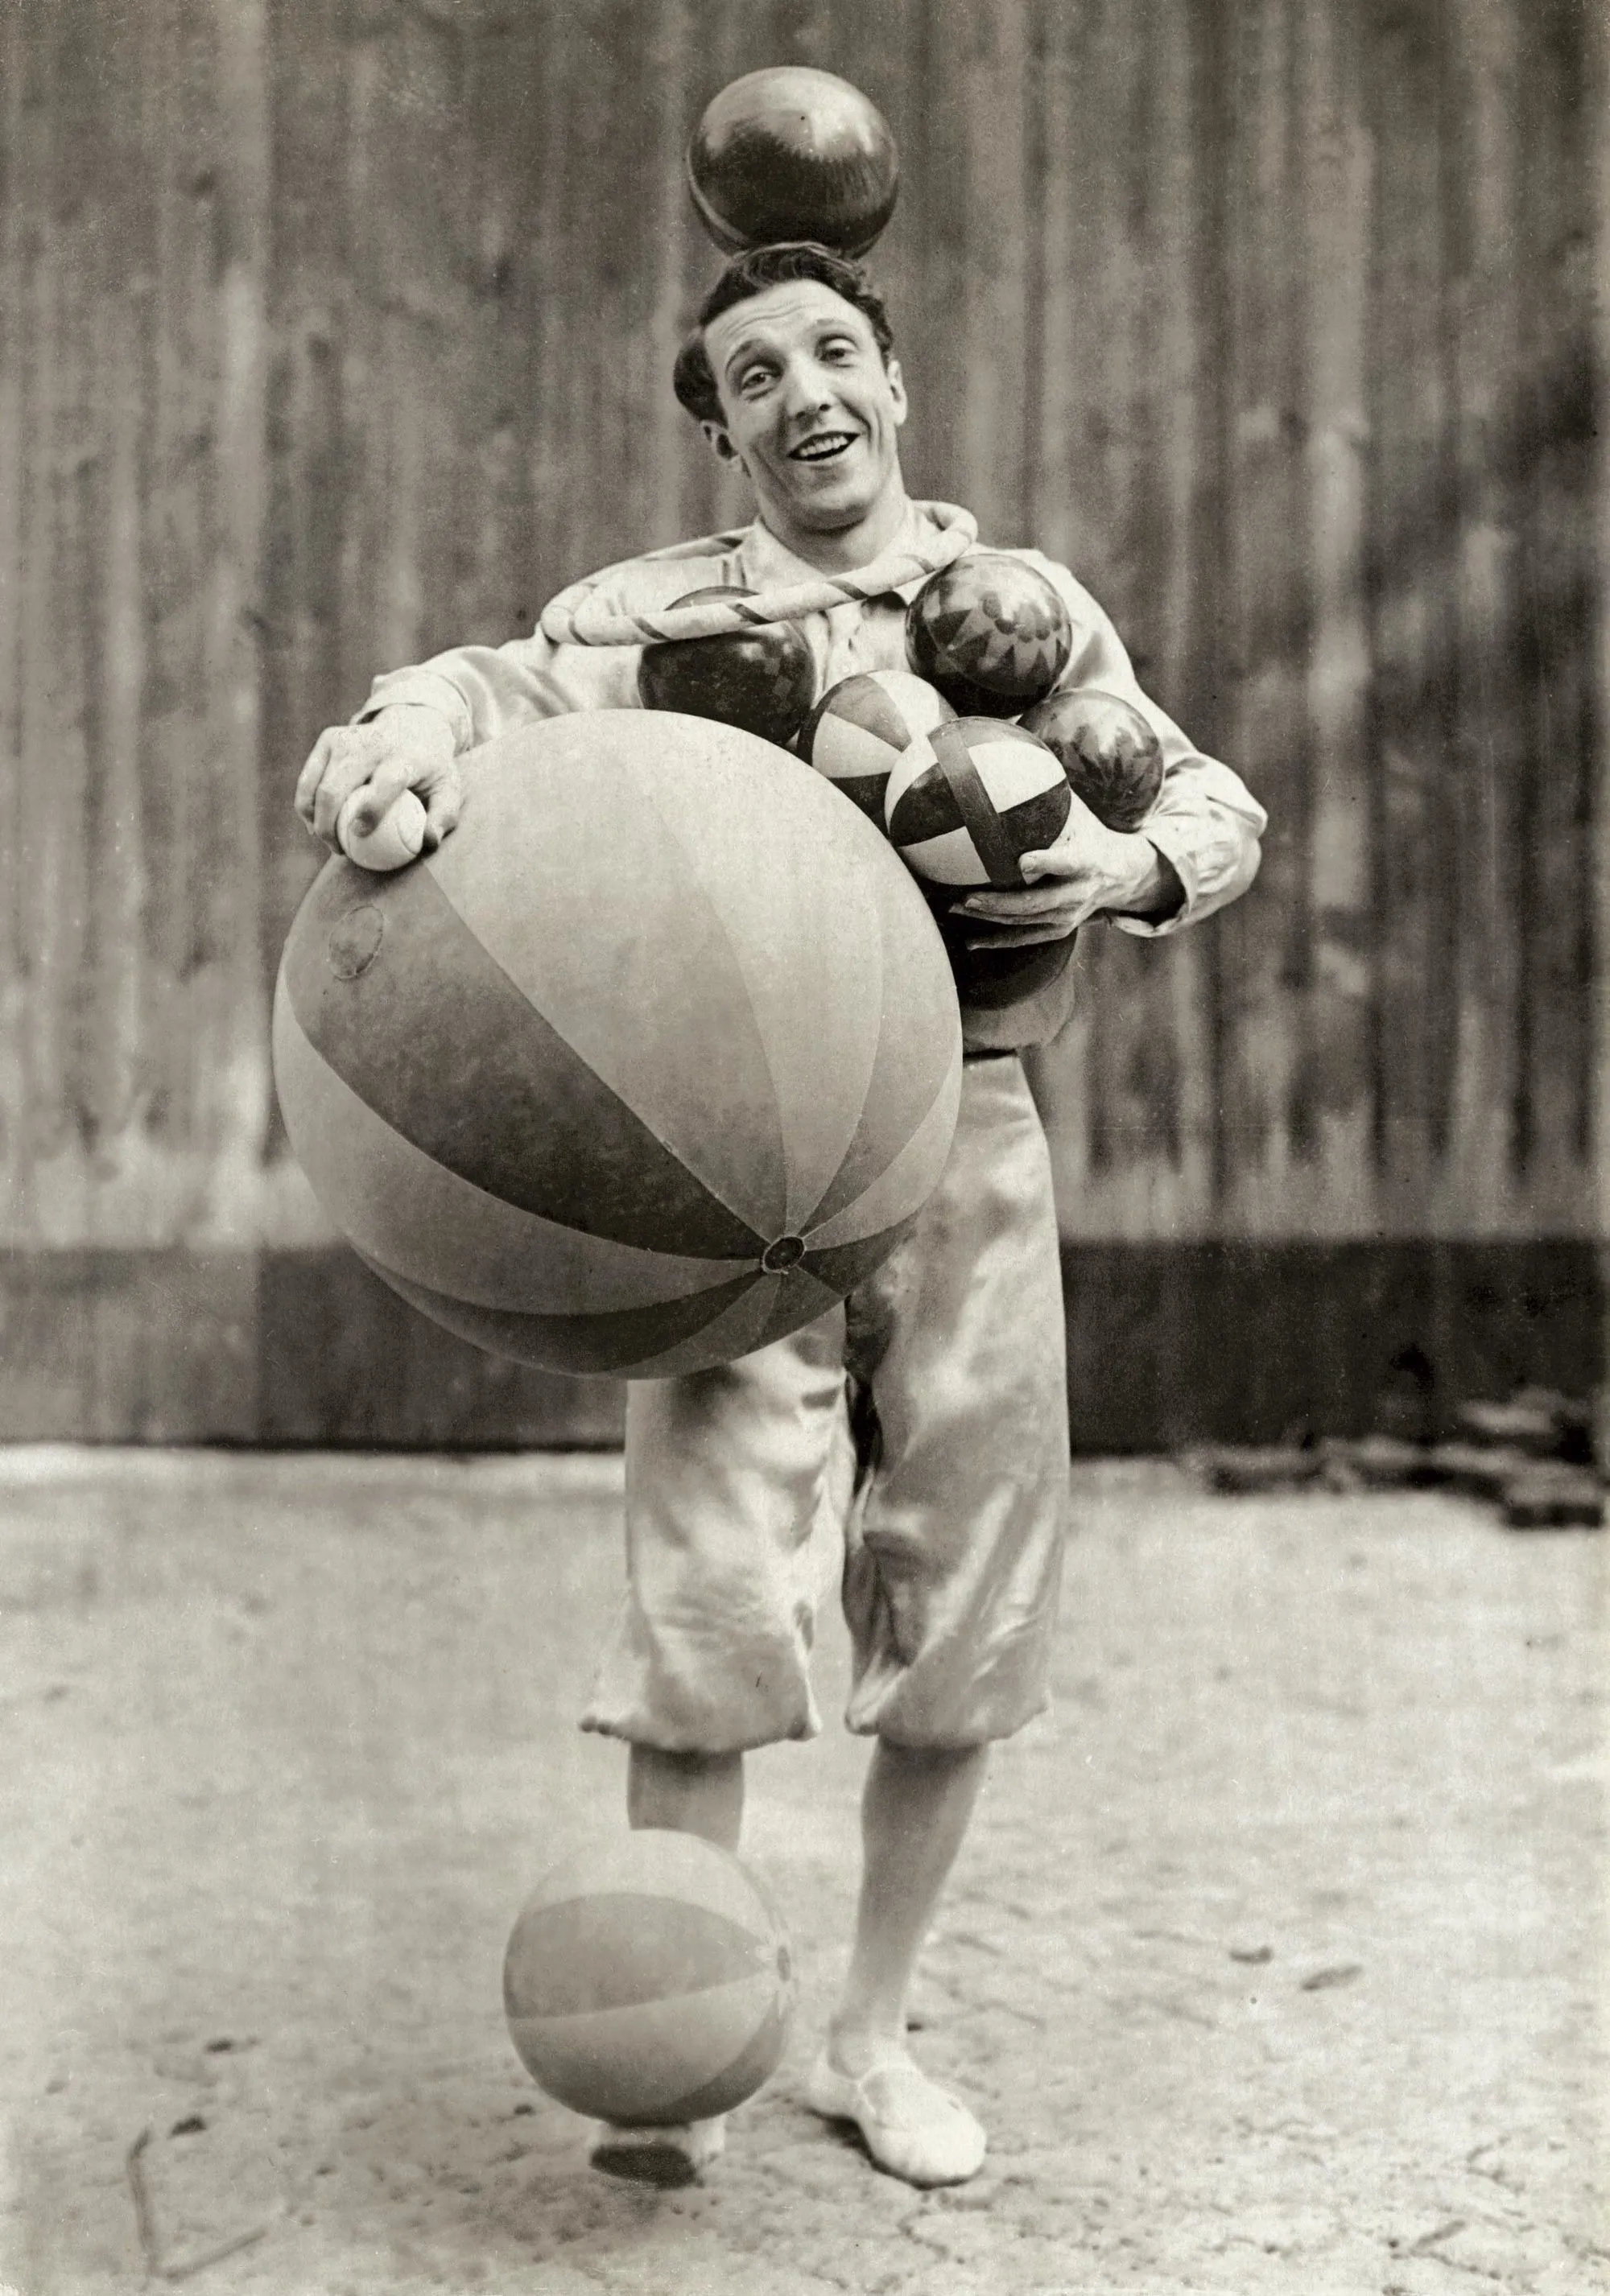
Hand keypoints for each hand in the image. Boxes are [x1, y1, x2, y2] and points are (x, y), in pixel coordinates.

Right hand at [294, 706, 461, 853]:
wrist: (412, 726)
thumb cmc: (431, 770)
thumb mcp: (448, 790)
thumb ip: (443, 818)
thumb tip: (428, 842)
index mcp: (403, 755)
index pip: (385, 782)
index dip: (370, 810)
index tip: (359, 835)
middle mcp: (371, 743)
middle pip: (336, 788)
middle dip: (328, 826)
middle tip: (338, 850)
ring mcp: (345, 738)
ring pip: (315, 786)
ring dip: (314, 820)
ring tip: (327, 841)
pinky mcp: (329, 738)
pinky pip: (309, 779)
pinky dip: (306, 805)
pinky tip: (314, 825)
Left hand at [950, 791, 1180, 946]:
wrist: (1122, 876)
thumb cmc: (1091, 834)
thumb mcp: (1079, 811)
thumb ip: (1052, 791)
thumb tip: (1016, 755)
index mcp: (1086, 862)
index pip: (1067, 863)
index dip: (1047, 863)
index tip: (1022, 861)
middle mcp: (1078, 894)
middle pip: (1037, 903)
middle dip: (1001, 903)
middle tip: (967, 896)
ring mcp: (1068, 917)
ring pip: (1025, 923)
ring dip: (989, 918)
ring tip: (955, 908)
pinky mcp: (1058, 931)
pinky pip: (1023, 939)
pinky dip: (996, 940)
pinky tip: (969, 941)